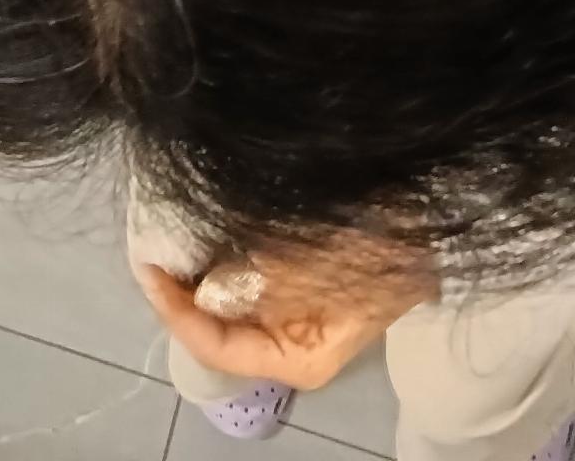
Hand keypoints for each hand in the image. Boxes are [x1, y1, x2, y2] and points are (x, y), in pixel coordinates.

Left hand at [136, 252, 433, 391]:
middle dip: (184, 290)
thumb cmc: (379, 247)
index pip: (216, 346)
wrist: (427, 214)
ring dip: (200, 270)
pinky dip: (224, 257)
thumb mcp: (320, 265)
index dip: (175, 310)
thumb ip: (263, 282)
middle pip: (217, 325)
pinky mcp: (293, 285)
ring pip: (227, 299)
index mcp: (296, 360)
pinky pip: (245, 277)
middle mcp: (289, 347)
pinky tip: (204, 231)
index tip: (147, 268)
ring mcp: (290, 316)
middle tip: (151, 247)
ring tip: (169, 235)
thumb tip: (208, 288)